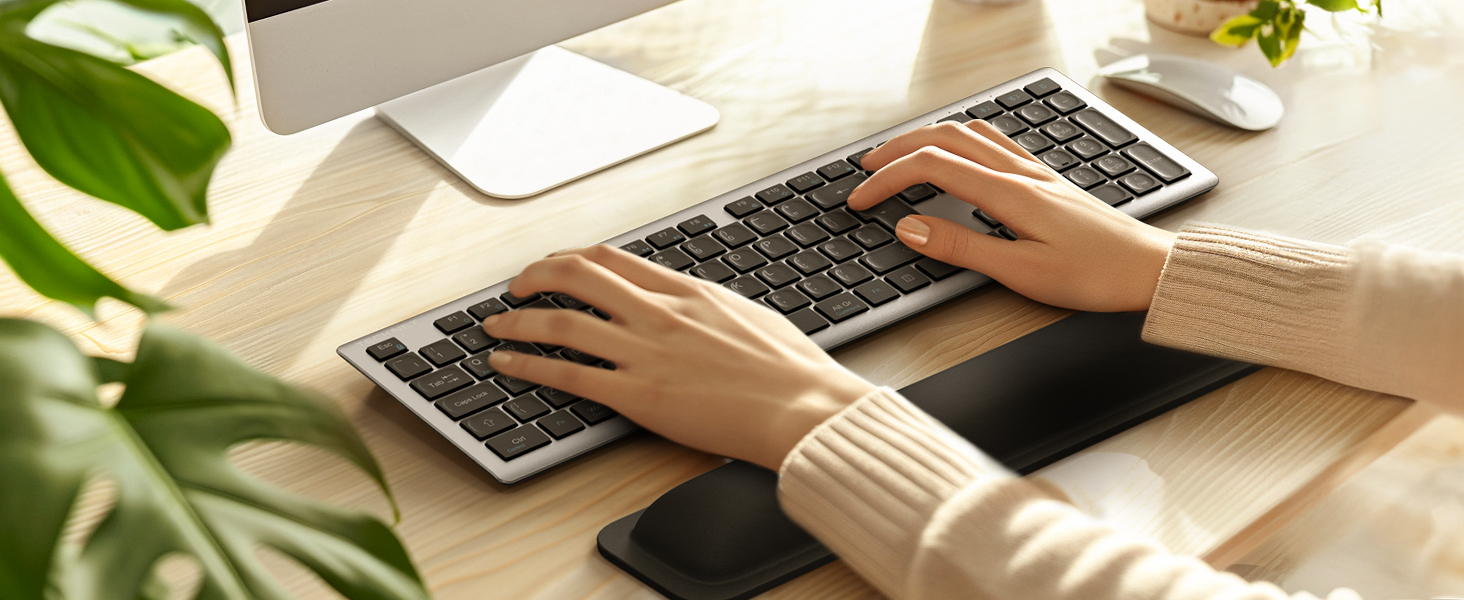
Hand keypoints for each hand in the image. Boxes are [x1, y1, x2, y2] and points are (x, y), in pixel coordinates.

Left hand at [480, 246, 875, 470]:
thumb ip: (709, 307)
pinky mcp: (639, 396)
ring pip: (562, 322)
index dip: (572, 258)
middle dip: (535, 276)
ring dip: (518, 321)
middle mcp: (659, 314)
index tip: (553, 265)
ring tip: (496, 326)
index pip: (613, 260)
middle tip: (515, 287)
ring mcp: (646, 353)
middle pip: (578, 276)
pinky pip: (570, 375)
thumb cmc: (790, 370)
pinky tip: (508, 365)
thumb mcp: (749, 316)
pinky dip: (529, 367)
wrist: (802, 407)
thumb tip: (693, 304)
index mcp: (687, 292)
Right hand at [849, 120, 1175, 311]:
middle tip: (864, 171)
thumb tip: (910, 227)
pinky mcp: (1046, 180)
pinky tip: (956, 153)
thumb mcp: (1021, 272)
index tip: (860, 200)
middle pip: (943, 138)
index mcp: (1009, 193)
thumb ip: (961, 247)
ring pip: (968, 133)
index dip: (887, 180)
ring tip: (898, 155)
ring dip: (925, 138)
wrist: (1150, 270)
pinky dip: (958, 139)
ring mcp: (1034, 172)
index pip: (930, 167)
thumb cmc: (1095, 276)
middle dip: (896, 149)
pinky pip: (993, 141)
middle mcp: (1019, 173)